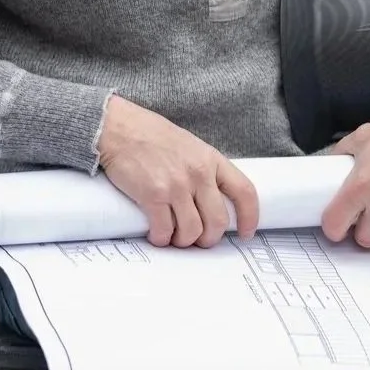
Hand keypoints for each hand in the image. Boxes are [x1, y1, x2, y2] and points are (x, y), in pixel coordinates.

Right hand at [97, 95, 259, 247]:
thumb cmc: (150, 136)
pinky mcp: (153, 195)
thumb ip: (203, 170)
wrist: (119, 128)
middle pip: (218, 221)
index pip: (244, 192)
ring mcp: (176, 185)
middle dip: (209, 238)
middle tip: (199, 240)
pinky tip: (157, 234)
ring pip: (192, 231)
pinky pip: (164, 231)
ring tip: (174, 237)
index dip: (250, 217)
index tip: (245, 233)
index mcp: (211, 159)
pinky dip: (161, 239)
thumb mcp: (189, 146)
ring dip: (184, 241)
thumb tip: (210, 201)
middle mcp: (198, 173)